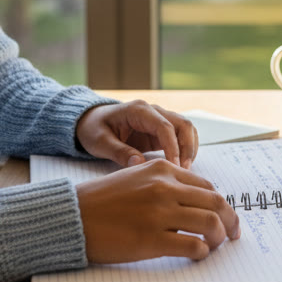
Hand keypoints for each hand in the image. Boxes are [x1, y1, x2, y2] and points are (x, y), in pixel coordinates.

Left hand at [76, 100, 197, 168]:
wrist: (91, 121)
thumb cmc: (94, 129)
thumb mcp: (100, 142)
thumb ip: (119, 152)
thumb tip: (140, 164)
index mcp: (138, 110)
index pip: (164, 126)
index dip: (173, 147)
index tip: (174, 167)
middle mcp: (153, 111)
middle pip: (182, 124)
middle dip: (187, 147)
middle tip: (184, 171)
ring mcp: (158, 119)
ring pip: (186, 129)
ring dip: (190, 148)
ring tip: (185, 170)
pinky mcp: (160, 131)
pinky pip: (180, 137)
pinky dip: (185, 149)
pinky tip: (181, 166)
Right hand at [76, 159, 240, 261]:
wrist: (74, 215)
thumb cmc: (104, 200)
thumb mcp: (137, 178)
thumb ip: (166, 183)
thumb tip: (197, 200)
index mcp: (163, 170)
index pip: (207, 187)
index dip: (221, 204)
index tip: (226, 216)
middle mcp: (165, 188)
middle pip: (215, 203)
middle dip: (231, 220)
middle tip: (233, 234)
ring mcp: (159, 214)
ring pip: (210, 223)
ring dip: (219, 237)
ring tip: (215, 245)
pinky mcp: (152, 239)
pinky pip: (193, 246)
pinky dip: (202, 252)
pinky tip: (198, 254)